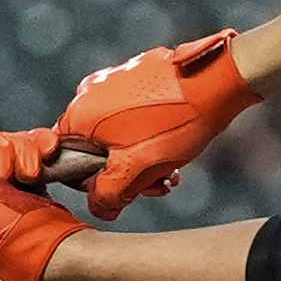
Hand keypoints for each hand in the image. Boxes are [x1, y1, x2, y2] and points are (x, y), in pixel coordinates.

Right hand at [49, 30, 257, 217]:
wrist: (213, 81)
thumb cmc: (172, 123)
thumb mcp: (136, 169)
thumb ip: (109, 193)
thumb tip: (99, 207)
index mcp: (80, 114)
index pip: (66, 157)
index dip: (91, 181)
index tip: (119, 190)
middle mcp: (89, 92)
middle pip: (96, 147)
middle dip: (126, 172)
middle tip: (155, 183)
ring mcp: (114, 79)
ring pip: (118, 133)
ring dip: (142, 157)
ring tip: (171, 169)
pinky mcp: (137, 73)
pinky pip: (133, 112)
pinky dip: (149, 132)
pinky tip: (175, 144)